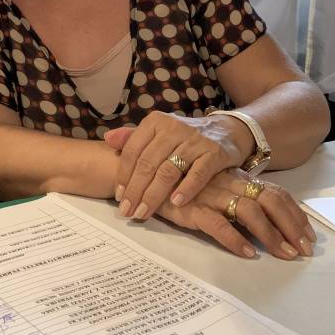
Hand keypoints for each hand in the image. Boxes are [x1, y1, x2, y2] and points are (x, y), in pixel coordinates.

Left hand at [104, 111, 248, 220]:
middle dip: (136, 190)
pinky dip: (186, 189)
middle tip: (128, 211)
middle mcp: (173, 128)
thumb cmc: (184, 137)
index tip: (119, 197)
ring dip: (154, 194)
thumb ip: (134, 137)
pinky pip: (198, 173)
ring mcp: (194, 140)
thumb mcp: (158, 132)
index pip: (133, 150)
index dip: (124, 175)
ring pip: (169, 170)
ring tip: (144, 212)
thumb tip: (108, 139)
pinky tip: (176, 203)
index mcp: (155, 122)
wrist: (226, 131)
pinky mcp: (215, 152)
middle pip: (148, 163)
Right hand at [155, 169, 316, 259]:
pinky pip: (218, 224)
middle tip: (305, 250)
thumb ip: (234, 197)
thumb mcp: (212, 188)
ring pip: (249, 211)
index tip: (308, 234)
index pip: (274, 192)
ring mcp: (211, 195)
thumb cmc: (179, 184)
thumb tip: (264, 218)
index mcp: (236, 178)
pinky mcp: (192, 208)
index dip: (294, 213)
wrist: (142, 174)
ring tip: (284, 254)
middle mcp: (228, 184)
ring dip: (271, 234)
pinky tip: (247, 253)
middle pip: (270, 200)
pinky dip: (235, 239)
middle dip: (292, 225)